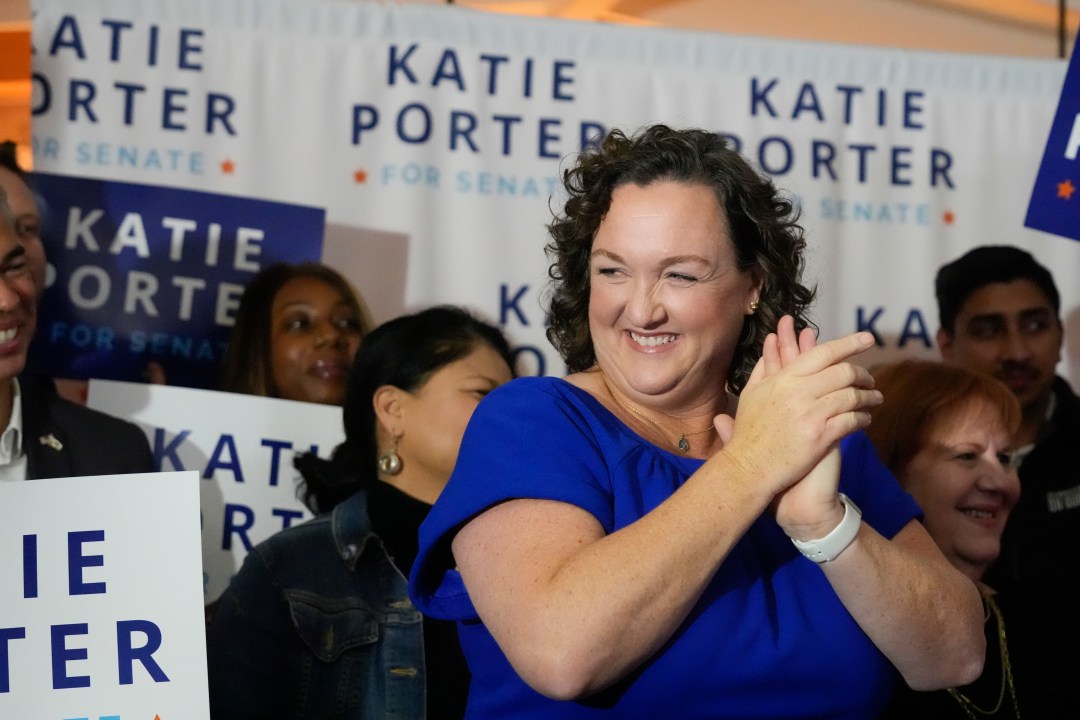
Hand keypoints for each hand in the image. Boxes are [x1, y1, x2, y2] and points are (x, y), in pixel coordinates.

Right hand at [715, 315, 878, 502]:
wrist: (749, 467)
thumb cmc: (749, 432)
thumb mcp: (751, 393)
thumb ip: (764, 367)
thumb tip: (771, 342)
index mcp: (785, 378)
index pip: (824, 353)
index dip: (849, 343)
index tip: (867, 338)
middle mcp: (799, 391)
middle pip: (843, 372)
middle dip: (863, 374)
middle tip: (870, 379)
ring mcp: (811, 414)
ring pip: (851, 396)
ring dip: (868, 397)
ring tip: (875, 399)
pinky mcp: (820, 436)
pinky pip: (851, 421)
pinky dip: (863, 418)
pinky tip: (866, 419)